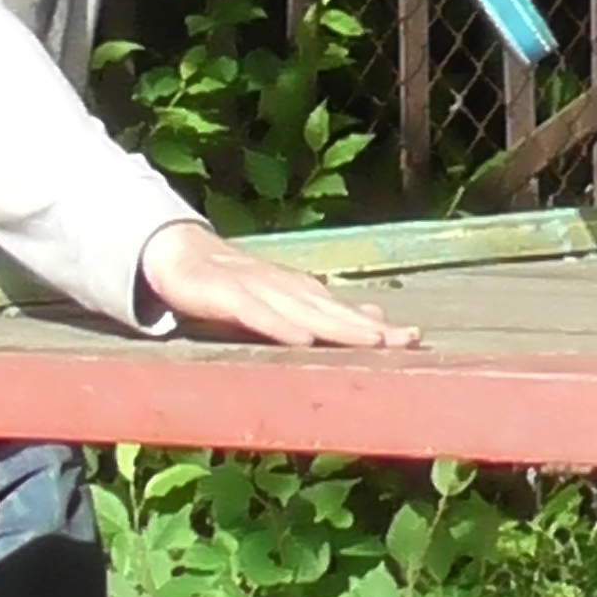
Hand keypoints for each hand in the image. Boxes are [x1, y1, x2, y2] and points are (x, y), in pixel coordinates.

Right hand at [138, 223, 420, 348]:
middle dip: (368, 326)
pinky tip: (301, 338)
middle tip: (406, 339)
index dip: (377, 325)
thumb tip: (375, 319)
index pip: (344, 312)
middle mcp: (285, 287)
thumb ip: (326, 313)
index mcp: (301, 293)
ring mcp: (256, 288)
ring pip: (302, 309)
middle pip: (332, 310)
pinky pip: (255, 313)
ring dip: (337, 325)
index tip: (415, 338)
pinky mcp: (224, 294)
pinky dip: (279, 324)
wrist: (181, 255)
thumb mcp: (284, 303)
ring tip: (371, 340)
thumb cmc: (237, 286)